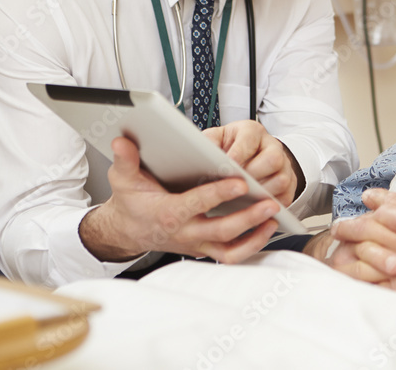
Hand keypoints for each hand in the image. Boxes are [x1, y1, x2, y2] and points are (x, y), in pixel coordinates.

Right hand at [79, 136, 279, 262]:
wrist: (127, 231)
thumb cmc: (131, 202)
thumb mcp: (123, 179)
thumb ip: (125, 160)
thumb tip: (122, 142)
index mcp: (168, 213)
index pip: (196, 204)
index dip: (219, 194)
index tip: (240, 181)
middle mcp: (185, 232)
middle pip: (220, 230)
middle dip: (247, 217)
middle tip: (269, 202)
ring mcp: (196, 243)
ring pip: (229, 248)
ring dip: (255, 235)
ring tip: (273, 216)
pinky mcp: (204, 249)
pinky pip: (231, 255)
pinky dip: (252, 245)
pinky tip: (267, 228)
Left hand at [204, 120, 303, 204]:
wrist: (247, 158)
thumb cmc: (228, 149)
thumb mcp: (216, 139)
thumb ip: (207, 142)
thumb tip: (200, 152)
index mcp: (252, 132)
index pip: (250, 140)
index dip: (238, 154)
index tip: (226, 167)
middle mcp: (272, 147)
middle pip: (273, 159)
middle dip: (253, 175)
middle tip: (235, 186)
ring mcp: (283, 167)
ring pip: (281, 180)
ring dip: (261, 193)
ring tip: (242, 201)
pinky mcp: (288, 187)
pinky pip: (284, 199)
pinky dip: (269, 207)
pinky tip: (252, 211)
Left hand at [330, 189, 395, 307]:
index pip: (393, 203)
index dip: (378, 199)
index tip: (368, 198)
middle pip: (370, 226)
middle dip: (351, 225)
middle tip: (339, 227)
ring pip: (365, 252)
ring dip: (349, 251)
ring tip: (337, 253)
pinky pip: (371, 282)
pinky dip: (358, 279)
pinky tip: (349, 280)